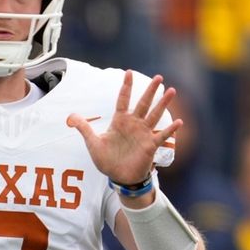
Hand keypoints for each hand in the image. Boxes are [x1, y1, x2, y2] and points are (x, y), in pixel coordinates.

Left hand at [67, 70, 181, 184]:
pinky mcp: (150, 145)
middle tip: (159, 77)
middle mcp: (134, 124)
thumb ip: (84, 128)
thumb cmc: (106, 160)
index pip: (123, 100)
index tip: (128, 72)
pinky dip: (170, 129)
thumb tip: (70, 117)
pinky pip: (162, 136)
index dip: (126, 87)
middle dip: (150, 90)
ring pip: (154, 115)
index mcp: (120, 121)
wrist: (118, 177)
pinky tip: (179, 122)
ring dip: (163, 104)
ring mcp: (143, 134)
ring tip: (171, 91)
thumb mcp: (92, 143)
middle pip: (143, 103)